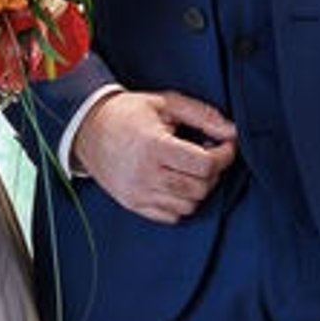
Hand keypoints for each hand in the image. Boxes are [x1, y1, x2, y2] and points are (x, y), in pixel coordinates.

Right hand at [76, 90, 237, 222]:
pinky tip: (176, 183)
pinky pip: (171, 216)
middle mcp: (145, 174)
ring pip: (188, 206)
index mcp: (154, 146)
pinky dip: (181, 203)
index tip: (225, 146)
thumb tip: (232, 132)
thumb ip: (202, 116)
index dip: (225, 156)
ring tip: (190, 169)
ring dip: (198, 189)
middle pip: (200, 188)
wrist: (87, 129)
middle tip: (208, 156)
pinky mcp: (133, 204)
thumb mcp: (166, 103)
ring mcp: (138, 193)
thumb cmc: (127, 114)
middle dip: (213, 172)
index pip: (205, 165)